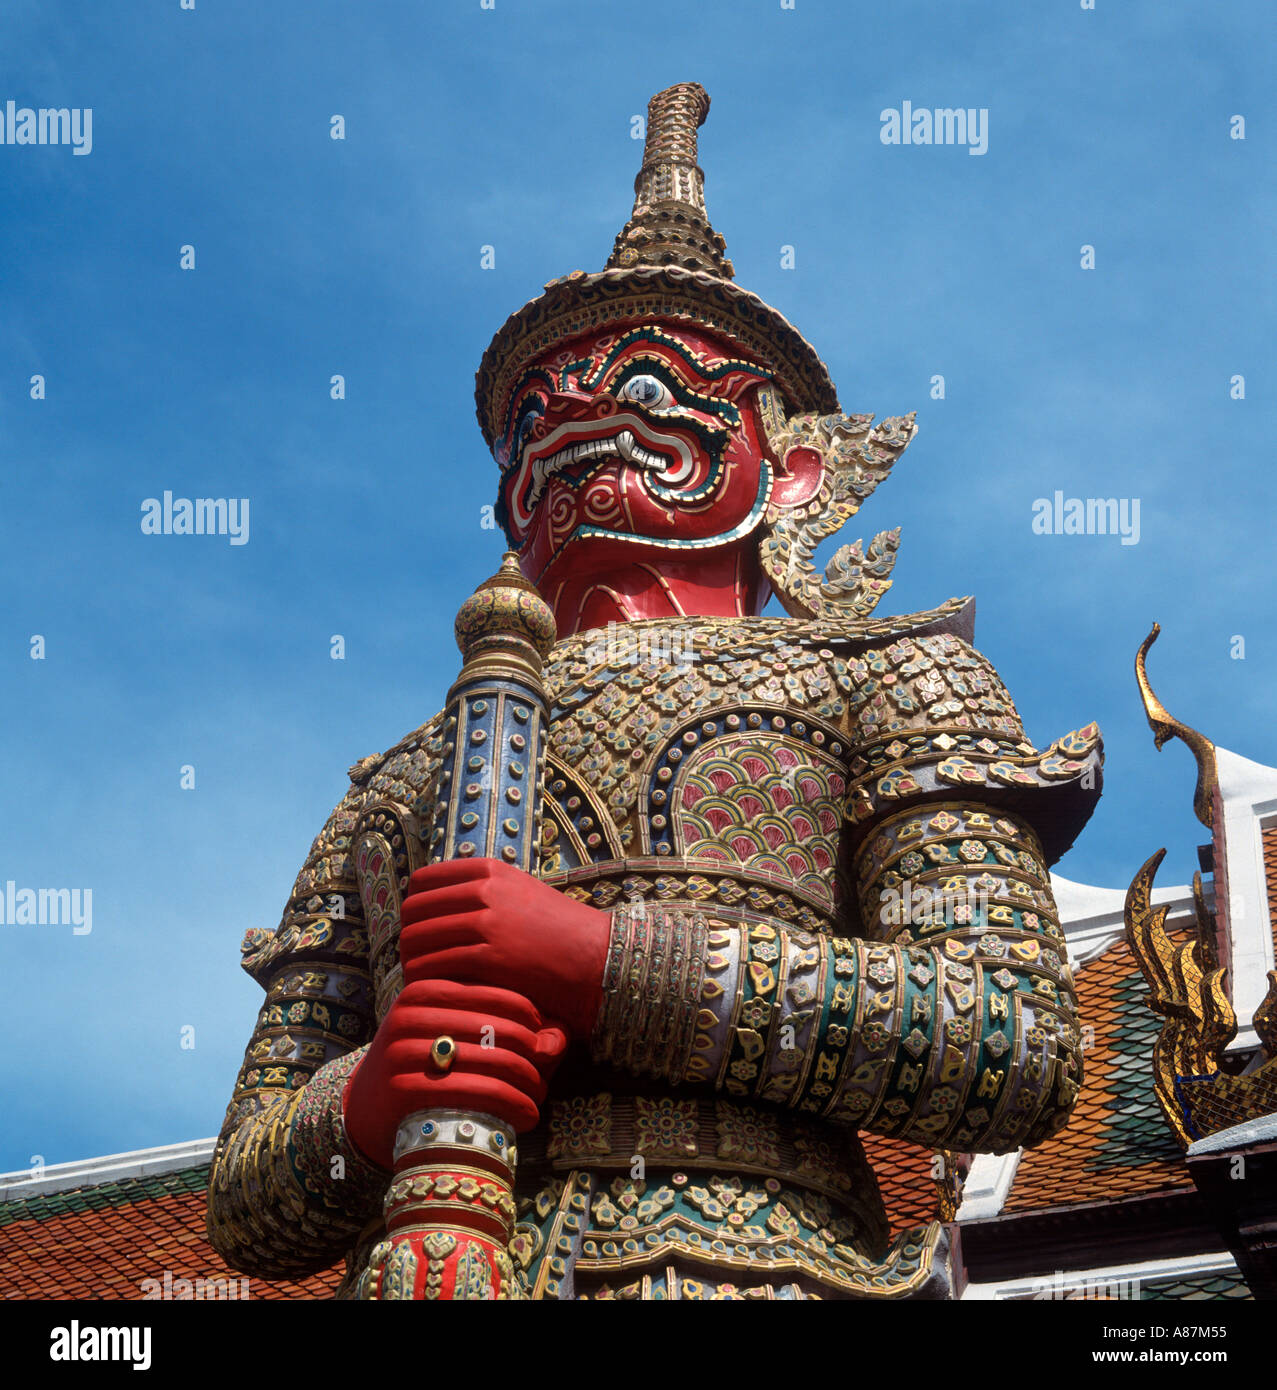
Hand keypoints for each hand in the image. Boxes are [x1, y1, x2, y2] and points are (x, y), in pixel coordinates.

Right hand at [342, 979, 566, 1167]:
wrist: (364, 1109)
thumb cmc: (424, 1066)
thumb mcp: (455, 1035)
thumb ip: (505, 1029)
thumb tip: (559, 1038)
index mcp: (426, 988)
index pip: (498, 997)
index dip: (533, 1021)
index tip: (545, 1045)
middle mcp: (411, 1013)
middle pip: (497, 1029)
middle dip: (532, 1056)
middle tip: (545, 1077)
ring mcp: (403, 1049)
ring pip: (489, 1060)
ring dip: (527, 1083)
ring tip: (538, 1099)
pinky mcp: (403, 1088)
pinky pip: (473, 1091)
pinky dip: (510, 1104)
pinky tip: (527, 1116)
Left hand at [398, 858, 609, 1040]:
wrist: (596, 956)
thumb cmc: (557, 932)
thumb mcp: (519, 893)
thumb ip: (483, 892)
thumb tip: (437, 903)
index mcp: (489, 869)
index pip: (422, 882)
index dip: (414, 909)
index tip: (419, 930)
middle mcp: (484, 888)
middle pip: (413, 911)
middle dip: (408, 938)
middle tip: (416, 961)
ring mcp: (486, 921)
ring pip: (417, 939)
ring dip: (412, 962)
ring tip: (420, 980)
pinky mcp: (489, 956)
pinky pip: (433, 965)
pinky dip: (424, 980)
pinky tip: (433, 992)